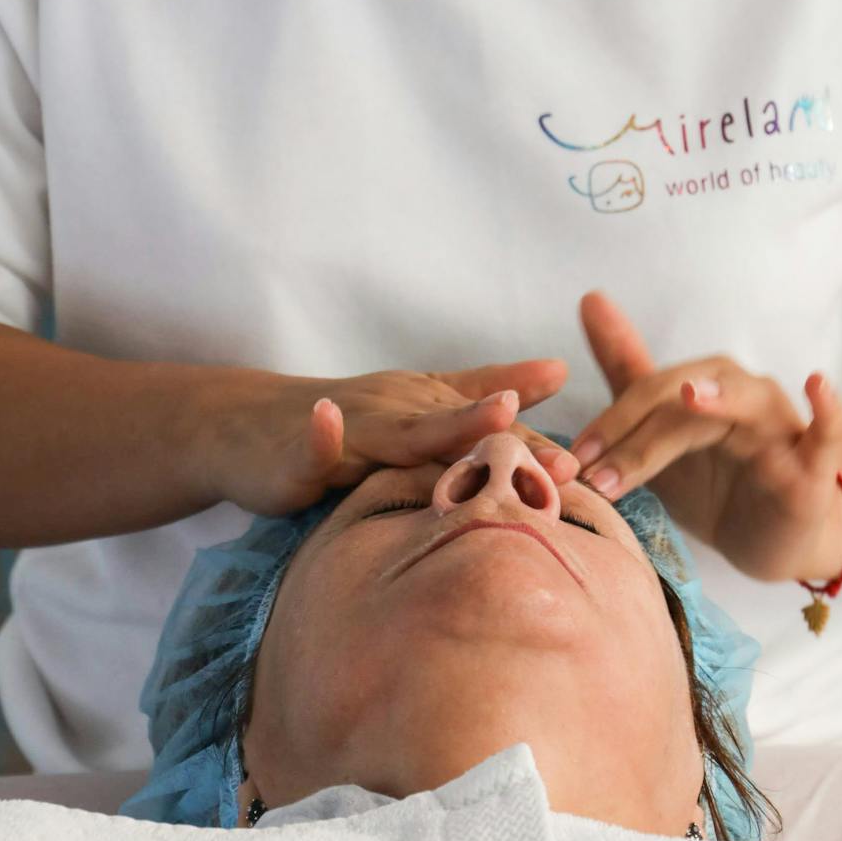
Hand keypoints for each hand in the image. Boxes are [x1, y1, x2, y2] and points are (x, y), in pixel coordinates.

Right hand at [195, 356, 576, 516]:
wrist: (250, 426)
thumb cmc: (347, 425)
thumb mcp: (420, 412)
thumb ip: (484, 392)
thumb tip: (560, 372)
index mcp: (431, 407)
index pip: (494, 432)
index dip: (539, 449)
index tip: (591, 468)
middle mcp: (401, 410)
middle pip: (464, 430)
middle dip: (517, 442)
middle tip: (568, 463)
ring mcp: (355, 424)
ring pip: (406, 431)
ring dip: (448, 422)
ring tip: (496, 413)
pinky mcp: (305, 447)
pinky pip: (314, 440)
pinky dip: (322, 431)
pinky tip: (328, 420)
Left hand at [566, 290, 841, 580]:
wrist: (770, 539)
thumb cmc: (713, 478)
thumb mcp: (660, 433)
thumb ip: (627, 370)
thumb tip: (591, 298)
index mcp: (703, 384)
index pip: (648, 393)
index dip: (608, 423)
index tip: (572, 459)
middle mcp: (741, 394)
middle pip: (685, 402)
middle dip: (638, 440)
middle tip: (598, 477)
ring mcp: (780, 425)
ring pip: (744, 405)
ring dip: (712, 408)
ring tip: (689, 396)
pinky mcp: (816, 464)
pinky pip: (829, 430)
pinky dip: (828, 407)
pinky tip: (818, 384)